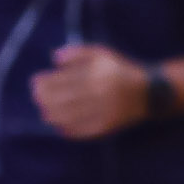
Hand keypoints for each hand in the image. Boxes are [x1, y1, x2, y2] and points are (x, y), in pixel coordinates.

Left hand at [30, 43, 154, 138]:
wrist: (149, 92)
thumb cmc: (119, 70)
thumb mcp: (102, 54)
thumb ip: (77, 53)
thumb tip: (54, 58)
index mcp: (97, 73)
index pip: (63, 80)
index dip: (45, 82)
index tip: (35, 82)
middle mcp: (100, 92)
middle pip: (63, 99)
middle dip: (45, 100)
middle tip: (37, 98)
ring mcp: (105, 111)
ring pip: (71, 116)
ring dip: (53, 116)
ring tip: (45, 113)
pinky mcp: (109, 125)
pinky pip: (84, 130)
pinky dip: (70, 130)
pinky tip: (61, 127)